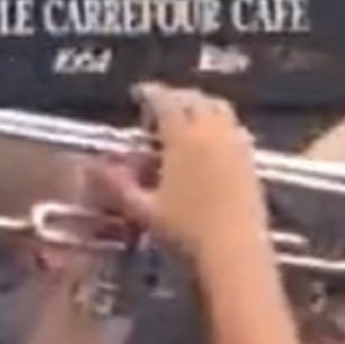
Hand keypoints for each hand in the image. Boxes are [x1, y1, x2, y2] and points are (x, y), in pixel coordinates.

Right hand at [98, 86, 268, 264]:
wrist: (235, 250)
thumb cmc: (186, 231)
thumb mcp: (144, 209)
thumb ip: (117, 185)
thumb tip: (93, 167)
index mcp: (182, 135)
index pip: (164, 100)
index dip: (150, 93)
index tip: (140, 93)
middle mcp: (211, 130)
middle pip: (193, 97)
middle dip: (175, 96)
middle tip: (161, 105)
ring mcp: (235, 142)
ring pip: (218, 107)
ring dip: (200, 104)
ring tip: (187, 117)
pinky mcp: (251, 158)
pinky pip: (235, 127)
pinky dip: (220, 123)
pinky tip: (212, 140)